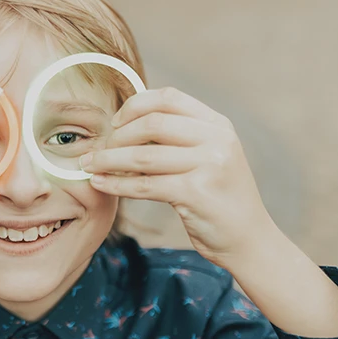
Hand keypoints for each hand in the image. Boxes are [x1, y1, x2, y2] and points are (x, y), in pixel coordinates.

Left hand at [80, 87, 278, 268]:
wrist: (249, 240)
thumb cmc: (220, 200)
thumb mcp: (210, 158)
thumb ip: (180, 138)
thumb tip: (128, 124)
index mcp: (218, 125)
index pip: (169, 98)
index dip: (135, 106)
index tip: (114, 122)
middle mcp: (217, 140)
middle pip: (152, 123)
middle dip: (117, 136)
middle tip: (98, 151)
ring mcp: (209, 165)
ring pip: (143, 156)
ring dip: (109, 161)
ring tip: (88, 166)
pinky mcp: (196, 193)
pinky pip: (145, 185)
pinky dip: (117, 184)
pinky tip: (100, 184)